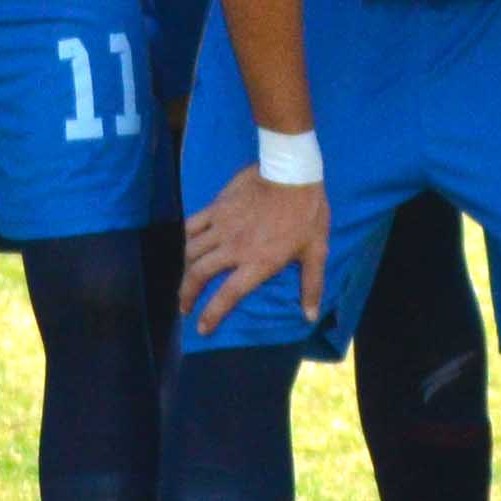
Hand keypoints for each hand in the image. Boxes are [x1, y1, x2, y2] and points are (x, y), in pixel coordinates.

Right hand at [179, 158, 329, 336]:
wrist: (291, 172)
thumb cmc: (306, 213)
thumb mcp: (316, 251)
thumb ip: (311, 285)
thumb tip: (310, 316)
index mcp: (257, 263)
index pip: (226, 296)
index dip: (211, 315)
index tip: (201, 328)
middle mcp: (233, 248)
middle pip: (198, 275)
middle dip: (187, 294)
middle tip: (184, 306)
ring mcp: (221, 226)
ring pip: (191, 251)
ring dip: (184, 269)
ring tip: (184, 280)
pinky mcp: (216, 207)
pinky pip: (192, 224)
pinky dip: (186, 237)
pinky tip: (187, 244)